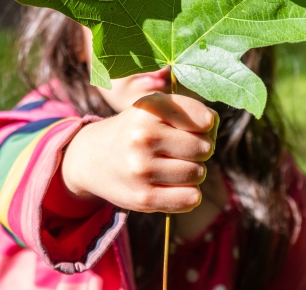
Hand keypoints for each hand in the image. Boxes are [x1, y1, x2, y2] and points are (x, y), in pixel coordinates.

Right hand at [62, 93, 217, 212]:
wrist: (92, 158)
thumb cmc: (137, 130)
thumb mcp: (155, 108)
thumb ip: (190, 111)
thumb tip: (213, 126)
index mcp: (149, 108)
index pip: (204, 120)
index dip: (205, 125)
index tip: (192, 127)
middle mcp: (143, 136)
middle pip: (205, 148)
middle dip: (200, 149)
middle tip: (180, 149)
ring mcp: (142, 168)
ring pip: (199, 173)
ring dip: (193, 172)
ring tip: (172, 166)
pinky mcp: (143, 197)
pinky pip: (191, 198)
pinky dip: (189, 194)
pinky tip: (172, 185)